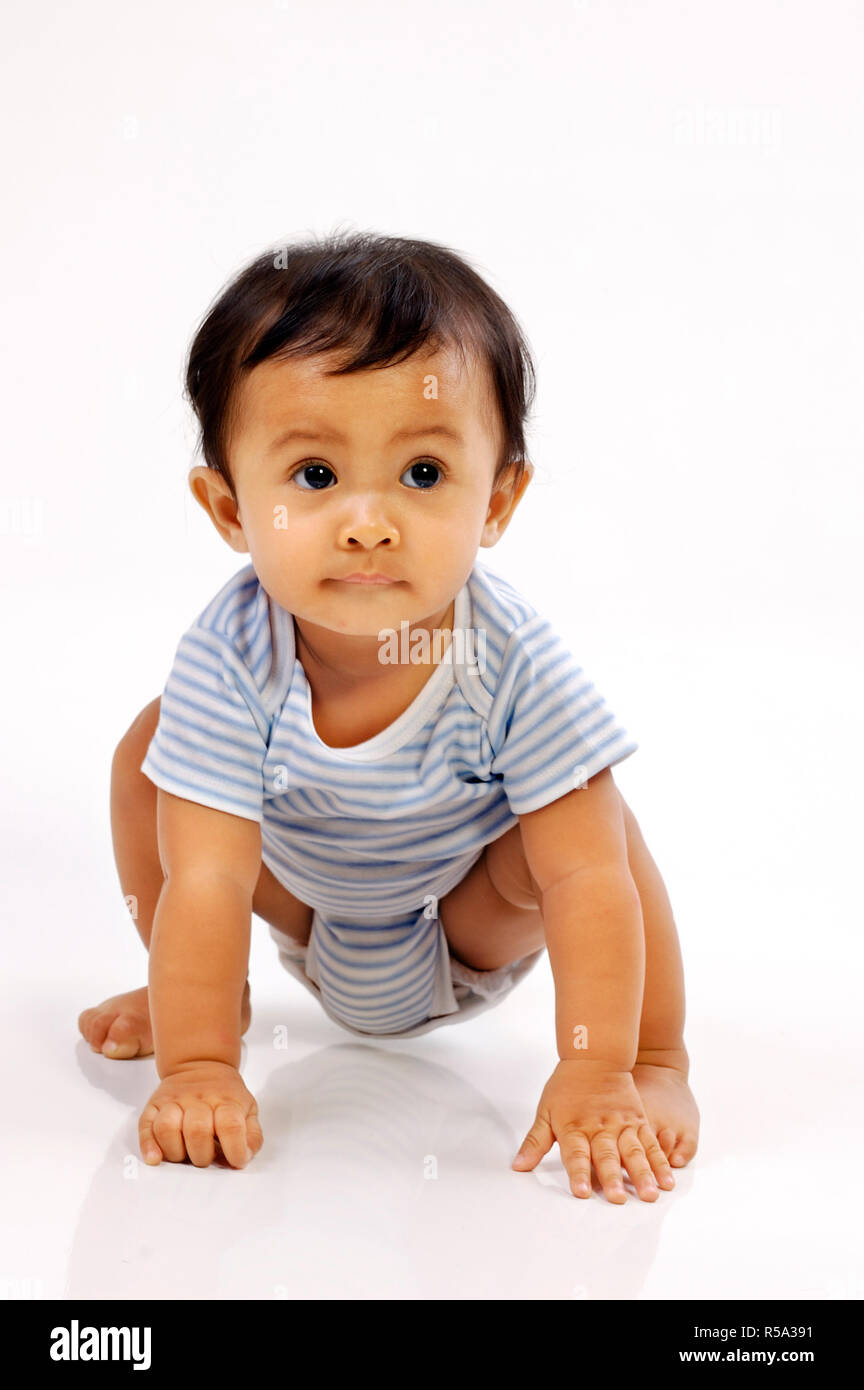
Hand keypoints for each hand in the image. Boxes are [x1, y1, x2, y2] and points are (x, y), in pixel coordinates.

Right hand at [138, 1061, 262, 1168]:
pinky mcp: (154, 1106)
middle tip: (206, 1157)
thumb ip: (251, 1135)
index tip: (236, 1161)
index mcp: (225, 1100)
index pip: (230, 1126)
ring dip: (176, 1152)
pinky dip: (148, 1145)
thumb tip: (244, 1158)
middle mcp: (198, 1099)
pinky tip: (155, 1158)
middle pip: (197, 1130)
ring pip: (167, 1128)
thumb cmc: (225, 1094)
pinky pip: (146, 1126)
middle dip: (202, 1155)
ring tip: (184, 1155)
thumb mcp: (248, 1108)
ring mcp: (173, 1101)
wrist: (201, 1063)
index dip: (234, 1149)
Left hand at [511, 1060, 675, 1202]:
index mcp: (574, 1127)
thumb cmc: (568, 1085)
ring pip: (634, 1152)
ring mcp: (622, 1125)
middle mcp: (600, 1128)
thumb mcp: (545, 1111)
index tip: (581, 1192)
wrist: (596, 1056)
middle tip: (617, 1199)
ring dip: (642, 1175)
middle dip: (612, 1179)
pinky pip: (651, 1145)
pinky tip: (667, 1181)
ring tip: (649, 1194)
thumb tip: (519, 1166)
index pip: (576, 1154)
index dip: (578, 1173)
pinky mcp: (639, 1122)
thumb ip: (535, 1142)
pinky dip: (660, 1163)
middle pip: (606, 1156)